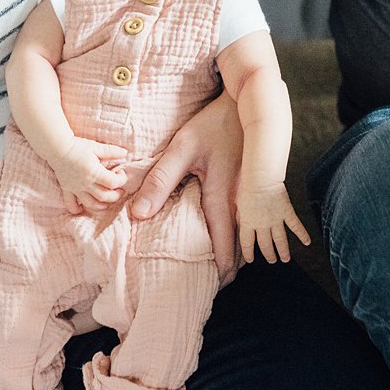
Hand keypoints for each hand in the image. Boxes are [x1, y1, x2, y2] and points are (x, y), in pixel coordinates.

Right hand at [52, 137, 128, 214]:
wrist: (57, 147)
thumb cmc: (77, 146)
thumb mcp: (96, 147)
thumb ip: (111, 151)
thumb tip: (125, 153)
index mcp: (95, 172)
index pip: (113, 182)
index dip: (121, 179)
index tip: (121, 173)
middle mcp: (86, 183)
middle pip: (105, 196)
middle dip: (116, 196)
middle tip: (120, 190)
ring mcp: (76, 188)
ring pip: (90, 203)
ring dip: (101, 206)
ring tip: (107, 202)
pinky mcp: (67, 189)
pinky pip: (70, 204)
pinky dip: (75, 209)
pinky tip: (81, 209)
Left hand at [130, 91, 243, 283]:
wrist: (245, 103)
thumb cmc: (212, 125)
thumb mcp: (181, 149)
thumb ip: (160, 181)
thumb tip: (139, 215)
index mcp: (221, 195)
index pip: (221, 241)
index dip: (219, 266)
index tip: (213, 285)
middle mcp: (239, 199)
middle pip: (239, 241)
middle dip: (230, 264)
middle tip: (220, 283)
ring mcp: (248, 193)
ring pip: (246, 230)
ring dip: (239, 248)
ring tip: (228, 266)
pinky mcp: (250, 184)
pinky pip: (249, 214)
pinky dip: (244, 229)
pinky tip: (238, 234)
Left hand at [237, 184, 310, 263]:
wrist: (261, 179)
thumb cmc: (247, 187)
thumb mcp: (238, 204)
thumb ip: (241, 217)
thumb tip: (240, 224)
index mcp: (248, 223)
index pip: (247, 243)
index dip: (249, 253)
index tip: (251, 260)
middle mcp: (262, 225)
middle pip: (265, 244)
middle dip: (268, 255)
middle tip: (272, 261)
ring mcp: (276, 220)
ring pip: (280, 240)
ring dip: (283, 251)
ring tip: (285, 259)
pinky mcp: (287, 213)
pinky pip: (296, 226)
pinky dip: (302, 235)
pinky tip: (307, 242)